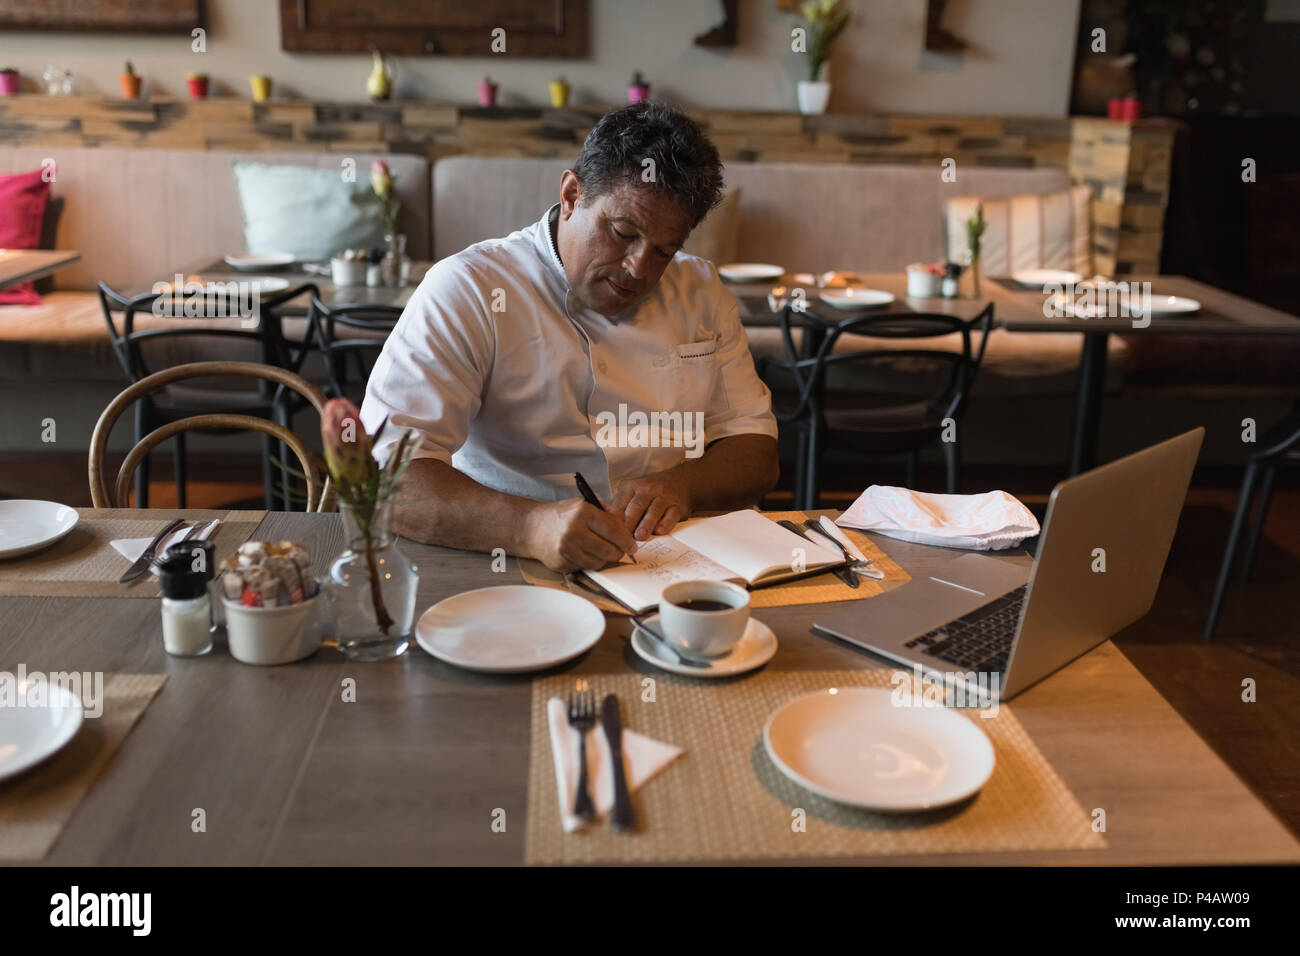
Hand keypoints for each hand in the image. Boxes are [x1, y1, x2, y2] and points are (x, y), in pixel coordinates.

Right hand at [523, 498, 639, 572]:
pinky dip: (589, 562)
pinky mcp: (562, 563)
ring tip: (599, 549)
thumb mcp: (582, 505)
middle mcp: (573, 531)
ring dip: (603, 558)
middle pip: (609, 550)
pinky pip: (586, 568)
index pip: (613, 529)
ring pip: (599, 562)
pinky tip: (583, 553)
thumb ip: (605, 514)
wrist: (531, 527)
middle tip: (619, 550)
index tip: (632, 546)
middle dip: (618, 552)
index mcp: (582, 513)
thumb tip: (627, 528)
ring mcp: (566, 549)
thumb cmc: (561, 515)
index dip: (626, 540)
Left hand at [611, 470, 692, 540]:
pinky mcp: (677, 506)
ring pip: (654, 510)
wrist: (681, 481)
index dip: (614, 518)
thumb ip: (618, 505)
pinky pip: (671, 514)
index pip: (621, 502)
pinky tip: (659, 531)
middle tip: (623, 537)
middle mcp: (648, 490)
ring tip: (639, 536)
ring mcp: (664, 497)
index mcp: (632, 487)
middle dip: (629, 522)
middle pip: (636, 506)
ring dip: (646, 524)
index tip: (609, 531)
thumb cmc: (651, 491)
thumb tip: (599, 517)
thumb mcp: (633, 491)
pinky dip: (665, 523)